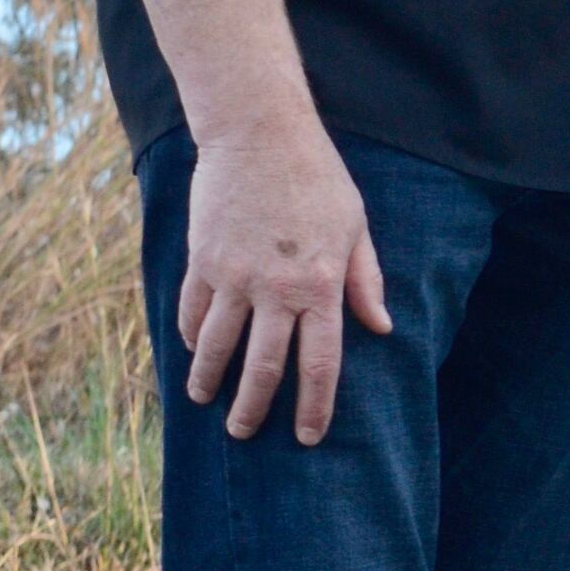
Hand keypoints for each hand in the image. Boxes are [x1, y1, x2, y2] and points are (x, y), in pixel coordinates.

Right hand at [180, 113, 391, 442]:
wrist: (260, 133)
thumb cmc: (318, 178)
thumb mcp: (355, 225)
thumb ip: (366, 280)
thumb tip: (380, 328)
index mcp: (322, 284)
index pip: (320, 361)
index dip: (314, 405)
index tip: (307, 436)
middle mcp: (277, 289)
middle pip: (263, 367)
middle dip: (253, 408)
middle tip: (245, 433)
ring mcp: (234, 276)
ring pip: (216, 347)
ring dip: (209, 380)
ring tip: (205, 400)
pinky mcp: (201, 261)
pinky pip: (191, 311)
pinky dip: (189, 336)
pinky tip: (191, 350)